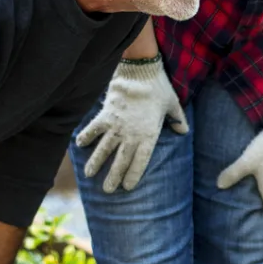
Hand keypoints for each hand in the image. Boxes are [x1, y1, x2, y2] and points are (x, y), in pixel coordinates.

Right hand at [76, 57, 188, 192]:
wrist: (140, 72)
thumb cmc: (159, 89)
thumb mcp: (173, 105)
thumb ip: (178, 120)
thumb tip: (183, 130)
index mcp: (149, 135)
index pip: (140, 161)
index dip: (133, 174)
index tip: (127, 187)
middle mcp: (131, 135)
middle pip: (120, 160)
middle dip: (113, 176)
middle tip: (107, 191)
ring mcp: (116, 126)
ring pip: (104, 149)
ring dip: (96, 162)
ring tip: (88, 174)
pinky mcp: (105, 115)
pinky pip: (93, 129)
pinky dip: (86, 136)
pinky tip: (79, 145)